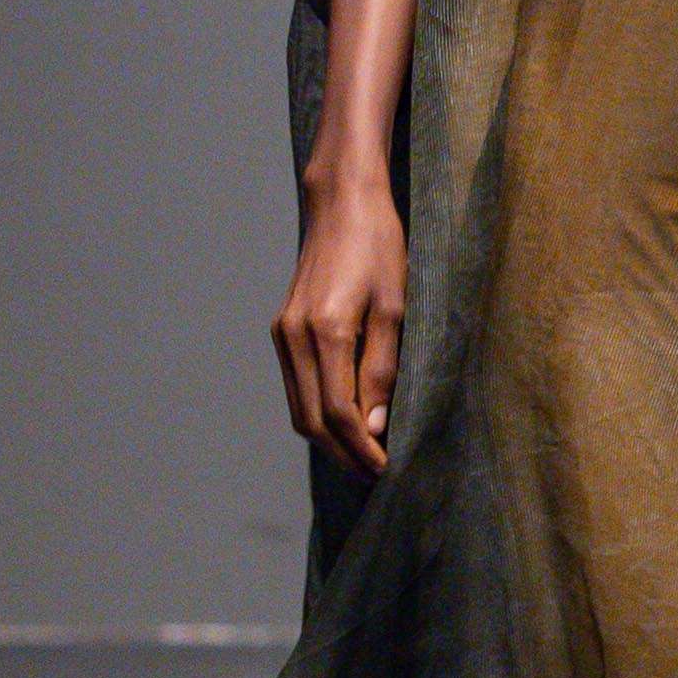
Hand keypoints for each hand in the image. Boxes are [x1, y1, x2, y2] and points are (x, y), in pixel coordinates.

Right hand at [274, 164, 408, 475]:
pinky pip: (295, 387)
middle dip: (343, 454)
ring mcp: (282, 334)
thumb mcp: (395, 306)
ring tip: (364, 457)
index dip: (362, 447)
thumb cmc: (379, 246)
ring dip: (328, 439)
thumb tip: (376, 425)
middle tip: (376, 474)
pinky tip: (345, 422)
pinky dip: (317, 413)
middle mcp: (294, 337)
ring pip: (298, 409)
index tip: (387, 467)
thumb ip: (383, 368)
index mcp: (325, 329)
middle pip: (310, 420)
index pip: (338, 411)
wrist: (342, 203)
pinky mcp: (282, 330)